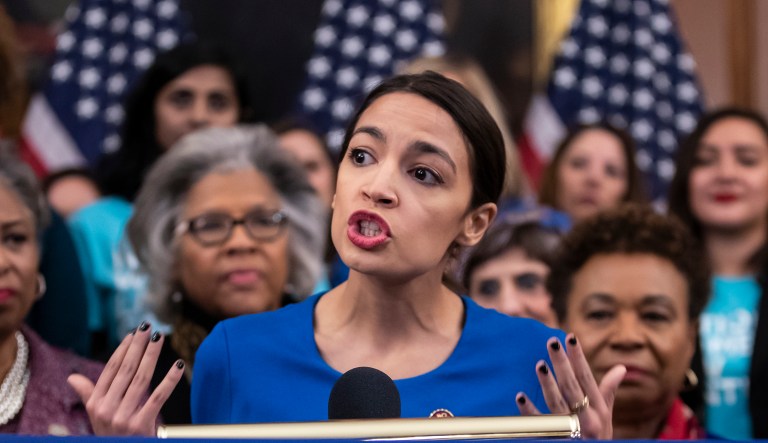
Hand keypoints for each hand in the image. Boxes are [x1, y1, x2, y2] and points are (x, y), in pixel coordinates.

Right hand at [67, 322, 183, 435]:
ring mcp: (123, 418)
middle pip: (126, 370)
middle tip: (147, 326)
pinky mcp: (140, 425)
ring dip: (151, 355)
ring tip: (159, 338)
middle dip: (137, 346)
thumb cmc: (112, 434)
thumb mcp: (97, 416)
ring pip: (141, 379)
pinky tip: (178, 365)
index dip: (123, 350)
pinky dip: (169, 380)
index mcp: (96, 403)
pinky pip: (158, 398)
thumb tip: (72, 378)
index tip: (133, 334)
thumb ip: (88, 394)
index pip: (111, 370)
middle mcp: (106, 409)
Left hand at [515, 334, 625, 439]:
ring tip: (540, 364)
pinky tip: (520, 396)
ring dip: (548, 384)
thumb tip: (621, 368)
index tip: (570, 337)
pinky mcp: (554, 439)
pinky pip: (540, 425)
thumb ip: (608, 392)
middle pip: (572, 387)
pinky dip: (530, 411)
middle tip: (552, 342)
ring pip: (557, 404)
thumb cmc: (598, 436)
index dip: (578, 358)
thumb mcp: (606, 416)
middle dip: (562, 363)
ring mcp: (570, 431)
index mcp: (598, 410)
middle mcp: (587, 420)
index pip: (587, 379)